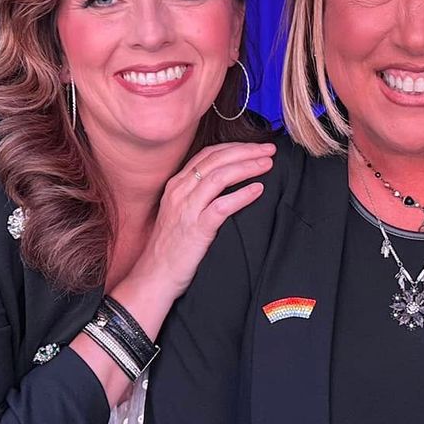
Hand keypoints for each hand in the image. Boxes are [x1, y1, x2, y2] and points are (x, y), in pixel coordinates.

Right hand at [131, 142, 275, 304]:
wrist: (154, 276)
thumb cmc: (171, 248)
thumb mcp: (179, 212)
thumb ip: (196, 195)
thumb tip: (227, 182)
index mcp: (176, 185)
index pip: (208, 154)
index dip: (234, 147)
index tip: (255, 147)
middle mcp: (179, 192)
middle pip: (216, 160)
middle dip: (246, 151)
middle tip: (269, 150)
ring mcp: (186, 209)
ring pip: (220, 177)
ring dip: (247, 167)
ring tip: (267, 165)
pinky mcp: (195, 229)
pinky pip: (221, 206)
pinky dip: (242, 195)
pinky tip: (258, 190)